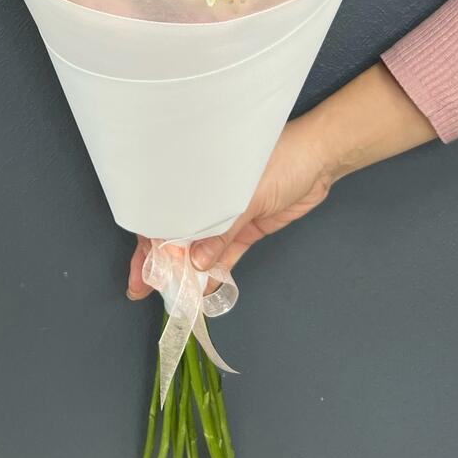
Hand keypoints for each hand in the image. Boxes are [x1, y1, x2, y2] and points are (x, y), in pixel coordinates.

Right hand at [126, 62, 436, 298]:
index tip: (138, 270)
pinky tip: (205, 292)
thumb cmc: (278, 159)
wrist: (319, 157)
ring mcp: (228, 216)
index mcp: (197, 180)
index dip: (147, 242)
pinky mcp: (247, 228)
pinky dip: (216, 274)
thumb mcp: (248, 194)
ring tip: (176, 299)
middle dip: (160, 263)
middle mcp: (206, 198)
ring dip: (188, 273)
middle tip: (143, 291)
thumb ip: (222, 230)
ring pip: (200, 249)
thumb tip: (196, 263)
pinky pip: (226, 255)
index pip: (164, 214)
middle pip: (177, 234)